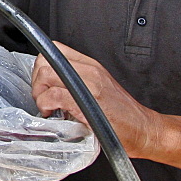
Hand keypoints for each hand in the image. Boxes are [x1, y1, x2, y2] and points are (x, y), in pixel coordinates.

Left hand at [31, 41, 160, 157]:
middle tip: (42, 97)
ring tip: (47, 107)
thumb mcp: (99, 89)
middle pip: (45, 61)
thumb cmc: (123, 116)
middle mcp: (90, 70)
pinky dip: (46, 105)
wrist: (145, 130)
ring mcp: (88, 85)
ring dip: (39, 93)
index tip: (42, 84)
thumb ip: (77, 83)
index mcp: (91, 65)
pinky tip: (54, 114)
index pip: (54, 50)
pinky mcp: (85, 102)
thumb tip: (50, 87)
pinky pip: (53, 95)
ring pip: (45, 74)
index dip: (41, 66)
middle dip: (36, 81)